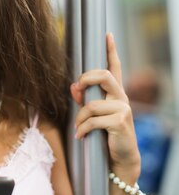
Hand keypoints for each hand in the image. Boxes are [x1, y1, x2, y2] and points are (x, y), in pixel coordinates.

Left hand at [70, 32, 140, 180]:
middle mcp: (121, 98)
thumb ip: (83, 100)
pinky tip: (80, 136)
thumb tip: (72, 86)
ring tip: (78, 129)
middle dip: (85, 79)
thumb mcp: (93, 117)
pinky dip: (83, 129)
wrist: (120, 159)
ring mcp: (123, 109)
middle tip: (76, 91)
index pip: (115, 68)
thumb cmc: (105, 136)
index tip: (107, 35)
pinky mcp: (120, 122)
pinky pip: (93, 120)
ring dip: (79, 118)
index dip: (111, 51)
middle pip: (104, 76)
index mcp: (115, 94)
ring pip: (92, 104)